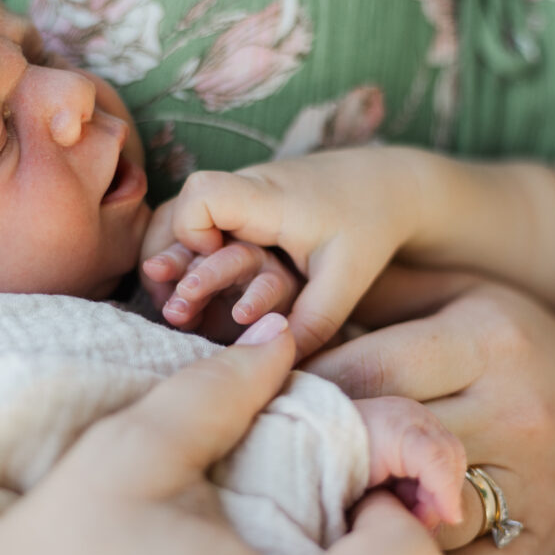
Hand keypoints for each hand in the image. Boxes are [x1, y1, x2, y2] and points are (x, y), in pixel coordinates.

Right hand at [141, 148, 430, 356]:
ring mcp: (239, 191)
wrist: (387, 185)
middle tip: (176, 294)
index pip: (200, 196)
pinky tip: (196, 281)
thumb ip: (314, 322)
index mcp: (268, 199)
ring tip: (177, 294)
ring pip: (179, 213)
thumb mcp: (346, 280)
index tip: (212, 265)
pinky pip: (199, 220)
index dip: (191, 233)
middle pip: (173, 207)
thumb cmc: (370, 227)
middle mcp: (244, 187)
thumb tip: (278, 368)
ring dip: (173, 253)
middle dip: (167, 254)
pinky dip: (190, 249)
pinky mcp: (241, 201)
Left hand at [305, 281, 554, 554]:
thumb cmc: (513, 338)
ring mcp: (535, 483)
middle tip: (285, 450)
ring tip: (332, 495)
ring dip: (369, 510)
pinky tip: (387, 537)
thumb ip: (381, 292)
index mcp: (488, 340)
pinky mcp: (544, 540)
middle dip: (329, 449)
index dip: (309, 388)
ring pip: (422, 515)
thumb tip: (294, 303)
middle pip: (390, 443)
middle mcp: (517, 410)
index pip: (370, 373)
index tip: (274, 397)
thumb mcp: (456, 291)